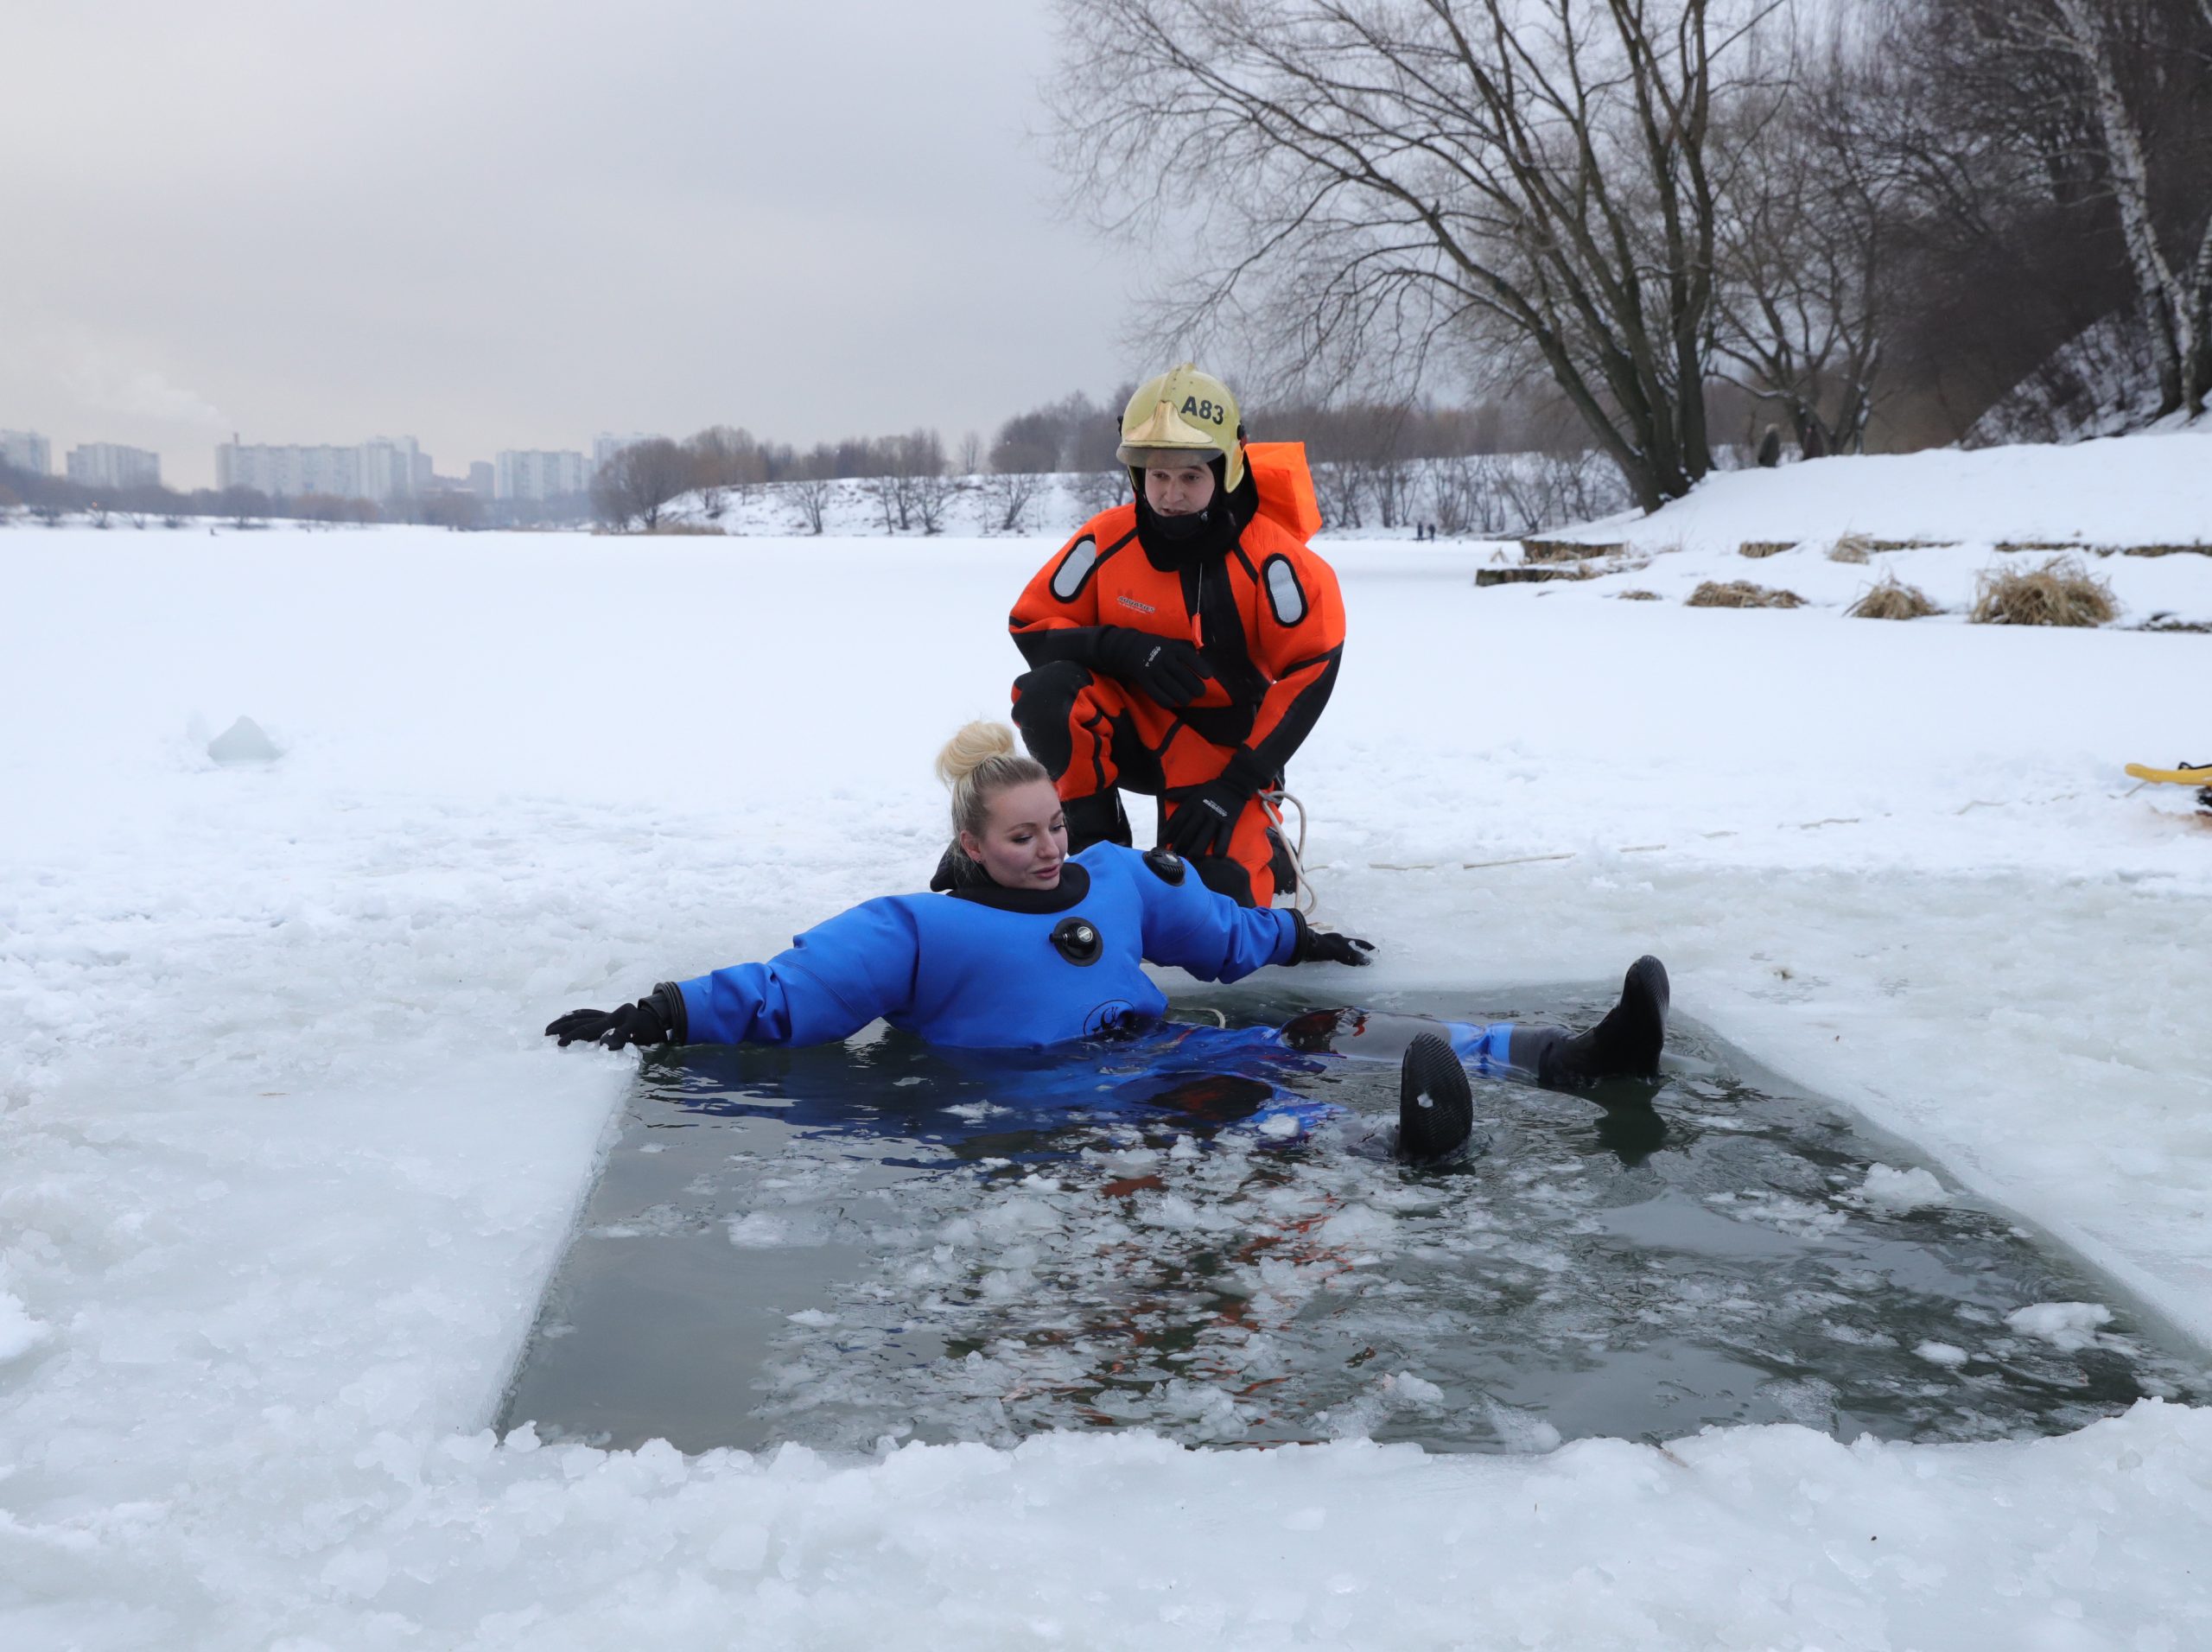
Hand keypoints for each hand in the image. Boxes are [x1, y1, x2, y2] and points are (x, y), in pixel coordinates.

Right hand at [545, 988, 678, 1050]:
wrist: (658, 1018)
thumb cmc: (648, 1028)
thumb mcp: (637, 1033)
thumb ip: (621, 1036)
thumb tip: (602, 1043)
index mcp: (610, 1020)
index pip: (586, 1029)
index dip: (572, 1036)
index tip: (559, 1044)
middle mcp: (606, 1015)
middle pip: (579, 1019)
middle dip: (562, 1026)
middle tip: (546, 1033)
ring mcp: (607, 1014)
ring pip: (582, 1015)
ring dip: (566, 1020)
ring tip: (552, 1026)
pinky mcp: (609, 1015)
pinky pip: (589, 1013)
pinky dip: (577, 1014)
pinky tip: (570, 1016)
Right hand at [1096, 627, 1210, 705]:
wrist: (1130, 648)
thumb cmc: (1157, 647)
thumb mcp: (1171, 644)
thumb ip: (1184, 654)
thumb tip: (1203, 669)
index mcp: (1172, 648)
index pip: (1188, 657)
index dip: (1199, 667)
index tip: (1208, 676)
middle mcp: (1163, 658)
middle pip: (1182, 674)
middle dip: (1194, 686)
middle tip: (1200, 692)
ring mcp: (1153, 670)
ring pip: (1171, 687)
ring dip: (1183, 697)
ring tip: (1187, 699)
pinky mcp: (1144, 680)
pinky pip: (1157, 694)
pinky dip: (1166, 701)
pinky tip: (1172, 702)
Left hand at [1164, 776, 1245, 858]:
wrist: (1234, 784)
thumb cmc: (1211, 789)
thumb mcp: (1194, 789)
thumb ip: (1179, 793)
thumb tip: (1164, 795)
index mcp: (1192, 804)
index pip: (1178, 819)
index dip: (1170, 830)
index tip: (1164, 841)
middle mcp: (1202, 812)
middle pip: (1189, 831)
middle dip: (1180, 844)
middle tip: (1174, 855)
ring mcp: (1216, 818)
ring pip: (1205, 836)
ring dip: (1197, 848)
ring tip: (1192, 859)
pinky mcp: (1229, 822)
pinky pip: (1225, 836)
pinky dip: (1221, 846)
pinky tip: (1217, 856)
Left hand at [1292, 917, 1373, 965]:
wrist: (1297, 945)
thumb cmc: (1318, 947)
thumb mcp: (1337, 952)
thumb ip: (1351, 956)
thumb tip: (1368, 961)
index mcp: (1341, 940)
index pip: (1359, 943)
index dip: (1368, 947)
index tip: (1377, 952)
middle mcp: (1335, 941)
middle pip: (1351, 946)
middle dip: (1360, 952)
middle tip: (1368, 960)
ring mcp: (1327, 946)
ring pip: (1343, 951)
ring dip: (1350, 956)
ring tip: (1355, 965)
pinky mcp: (1320, 952)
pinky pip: (1335, 957)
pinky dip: (1341, 961)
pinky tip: (1339, 966)